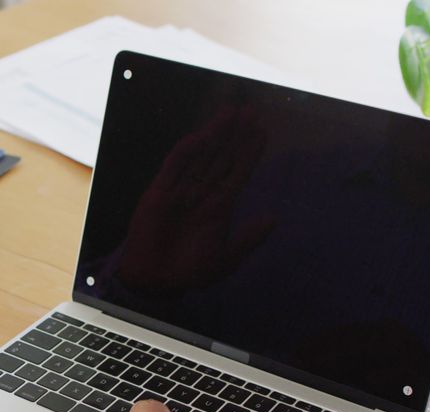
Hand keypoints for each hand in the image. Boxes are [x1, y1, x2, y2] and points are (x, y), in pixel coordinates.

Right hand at [117, 105, 270, 292]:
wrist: (156, 282)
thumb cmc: (190, 272)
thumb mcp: (225, 259)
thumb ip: (248, 239)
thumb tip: (273, 219)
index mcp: (220, 207)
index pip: (238, 173)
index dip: (250, 152)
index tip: (262, 130)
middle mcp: (202, 194)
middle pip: (222, 157)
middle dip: (236, 135)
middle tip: (249, 110)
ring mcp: (181, 191)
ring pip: (201, 156)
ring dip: (215, 135)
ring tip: (230, 113)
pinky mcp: (159, 193)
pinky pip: (174, 167)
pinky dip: (186, 152)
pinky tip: (200, 137)